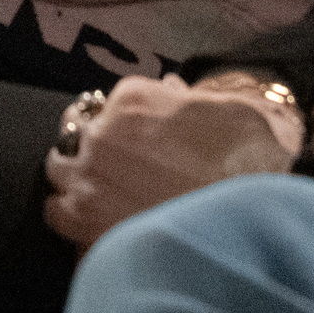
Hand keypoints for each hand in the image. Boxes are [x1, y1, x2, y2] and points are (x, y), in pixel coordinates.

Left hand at [44, 76, 302, 246]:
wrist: (255, 218)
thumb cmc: (251, 160)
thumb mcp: (224, 109)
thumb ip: (186, 99)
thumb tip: (171, 89)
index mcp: (132, 98)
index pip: (109, 104)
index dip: (124, 126)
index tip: (138, 143)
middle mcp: (101, 133)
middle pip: (76, 134)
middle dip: (93, 148)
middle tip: (121, 170)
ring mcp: (89, 178)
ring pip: (59, 171)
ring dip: (76, 179)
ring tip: (103, 196)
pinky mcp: (86, 222)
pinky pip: (58, 214)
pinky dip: (71, 217)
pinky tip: (94, 223)